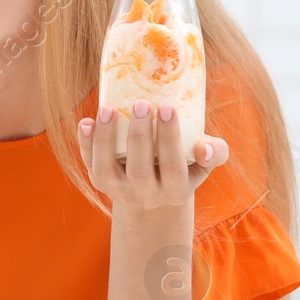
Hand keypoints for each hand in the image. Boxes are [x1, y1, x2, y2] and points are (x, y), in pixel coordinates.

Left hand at [77, 100, 229, 213]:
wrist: (154, 195)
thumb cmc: (184, 168)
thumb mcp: (203, 165)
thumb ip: (214, 153)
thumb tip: (205, 145)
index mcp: (175, 191)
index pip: (173, 168)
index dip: (170, 139)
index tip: (168, 107)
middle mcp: (146, 196)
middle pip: (139, 171)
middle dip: (139, 136)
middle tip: (141, 103)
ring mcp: (119, 191)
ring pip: (107, 170)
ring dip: (106, 139)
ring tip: (108, 109)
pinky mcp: (100, 183)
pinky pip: (89, 166)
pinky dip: (85, 145)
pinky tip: (86, 122)